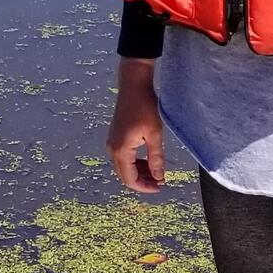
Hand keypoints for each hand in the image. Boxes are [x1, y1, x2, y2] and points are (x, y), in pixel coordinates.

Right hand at [107, 58, 165, 192]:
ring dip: (139, 172)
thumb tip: (159, 177)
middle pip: (125, 175)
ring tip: (157, 172)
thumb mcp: (154, 133)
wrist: (133, 85)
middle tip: (160, 181)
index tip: (160, 187)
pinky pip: (123, 157)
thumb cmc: (145, 107)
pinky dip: (135, 162)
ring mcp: (112, 142)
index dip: (145, 187)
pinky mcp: (115, 136)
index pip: (130, 179)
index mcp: (121, 151)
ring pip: (124, 166)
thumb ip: (156, 157)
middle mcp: (112, 149)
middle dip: (142, 181)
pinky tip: (148, 160)